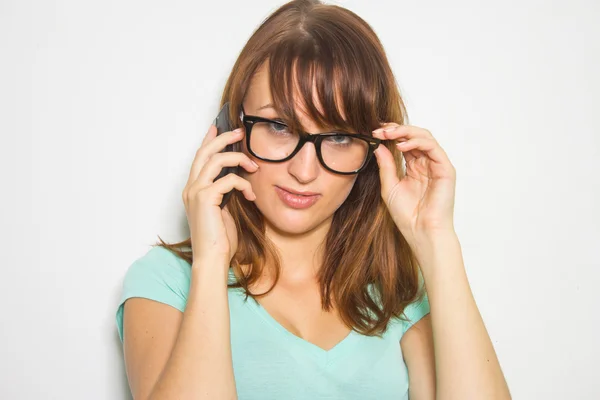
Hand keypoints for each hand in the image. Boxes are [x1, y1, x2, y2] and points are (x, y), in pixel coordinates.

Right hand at [182, 123, 258, 268]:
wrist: (213, 258)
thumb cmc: (220, 239)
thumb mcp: (225, 209)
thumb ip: (227, 191)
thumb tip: (240, 176)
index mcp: (193, 190)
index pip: (199, 158)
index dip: (208, 140)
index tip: (218, 127)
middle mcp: (191, 188)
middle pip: (205, 152)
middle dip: (223, 138)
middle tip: (240, 132)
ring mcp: (195, 192)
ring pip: (215, 160)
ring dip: (238, 158)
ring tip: (253, 165)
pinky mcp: (205, 199)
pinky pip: (228, 180)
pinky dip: (243, 184)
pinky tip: (251, 196)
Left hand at [372, 123, 456, 245]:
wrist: (421, 232)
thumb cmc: (407, 215)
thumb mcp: (390, 186)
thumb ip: (386, 166)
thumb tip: (379, 146)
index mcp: (414, 167)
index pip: (404, 143)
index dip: (391, 135)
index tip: (374, 132)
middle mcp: (426, 164)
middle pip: (414, 136)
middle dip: (396, 130)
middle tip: (380, 130)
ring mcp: (437, 165)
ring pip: (424, 137)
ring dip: (405, 132)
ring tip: (388, 134)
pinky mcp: (445, 169)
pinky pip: (433, 147)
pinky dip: (417, 142)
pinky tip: (401, 146)